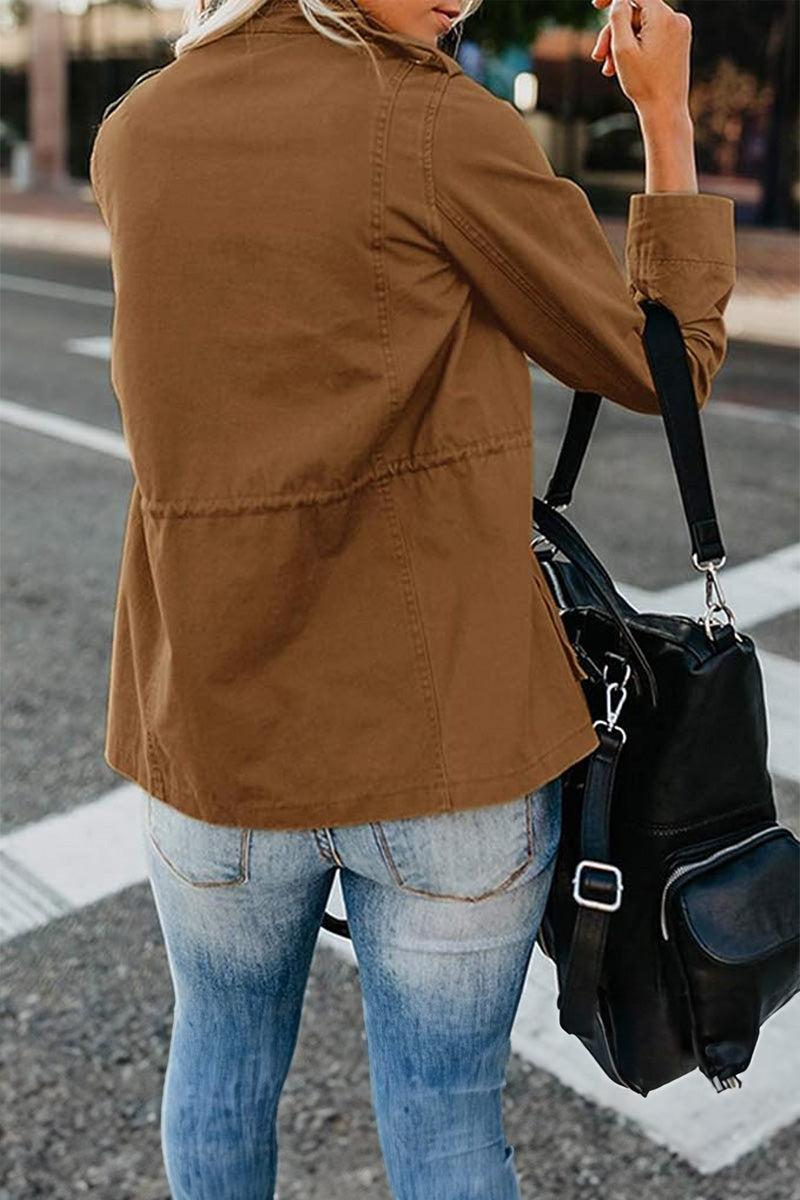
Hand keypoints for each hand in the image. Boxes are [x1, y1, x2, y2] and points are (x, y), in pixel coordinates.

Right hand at [589, 0, 692, 118]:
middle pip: (635, 12)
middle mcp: (676, 18)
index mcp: (663, 16)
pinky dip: (635, 47)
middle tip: (597, 56)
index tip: (596, 5)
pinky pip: (651, 35)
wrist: (666, 111)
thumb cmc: (643, 84)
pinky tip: (622, 67)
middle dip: (614, 32)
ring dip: (621, 44)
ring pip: (641, 26)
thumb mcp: (623, 49)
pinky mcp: (678, 41)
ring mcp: (679, 29)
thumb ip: (618, 17)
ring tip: (609, 69)